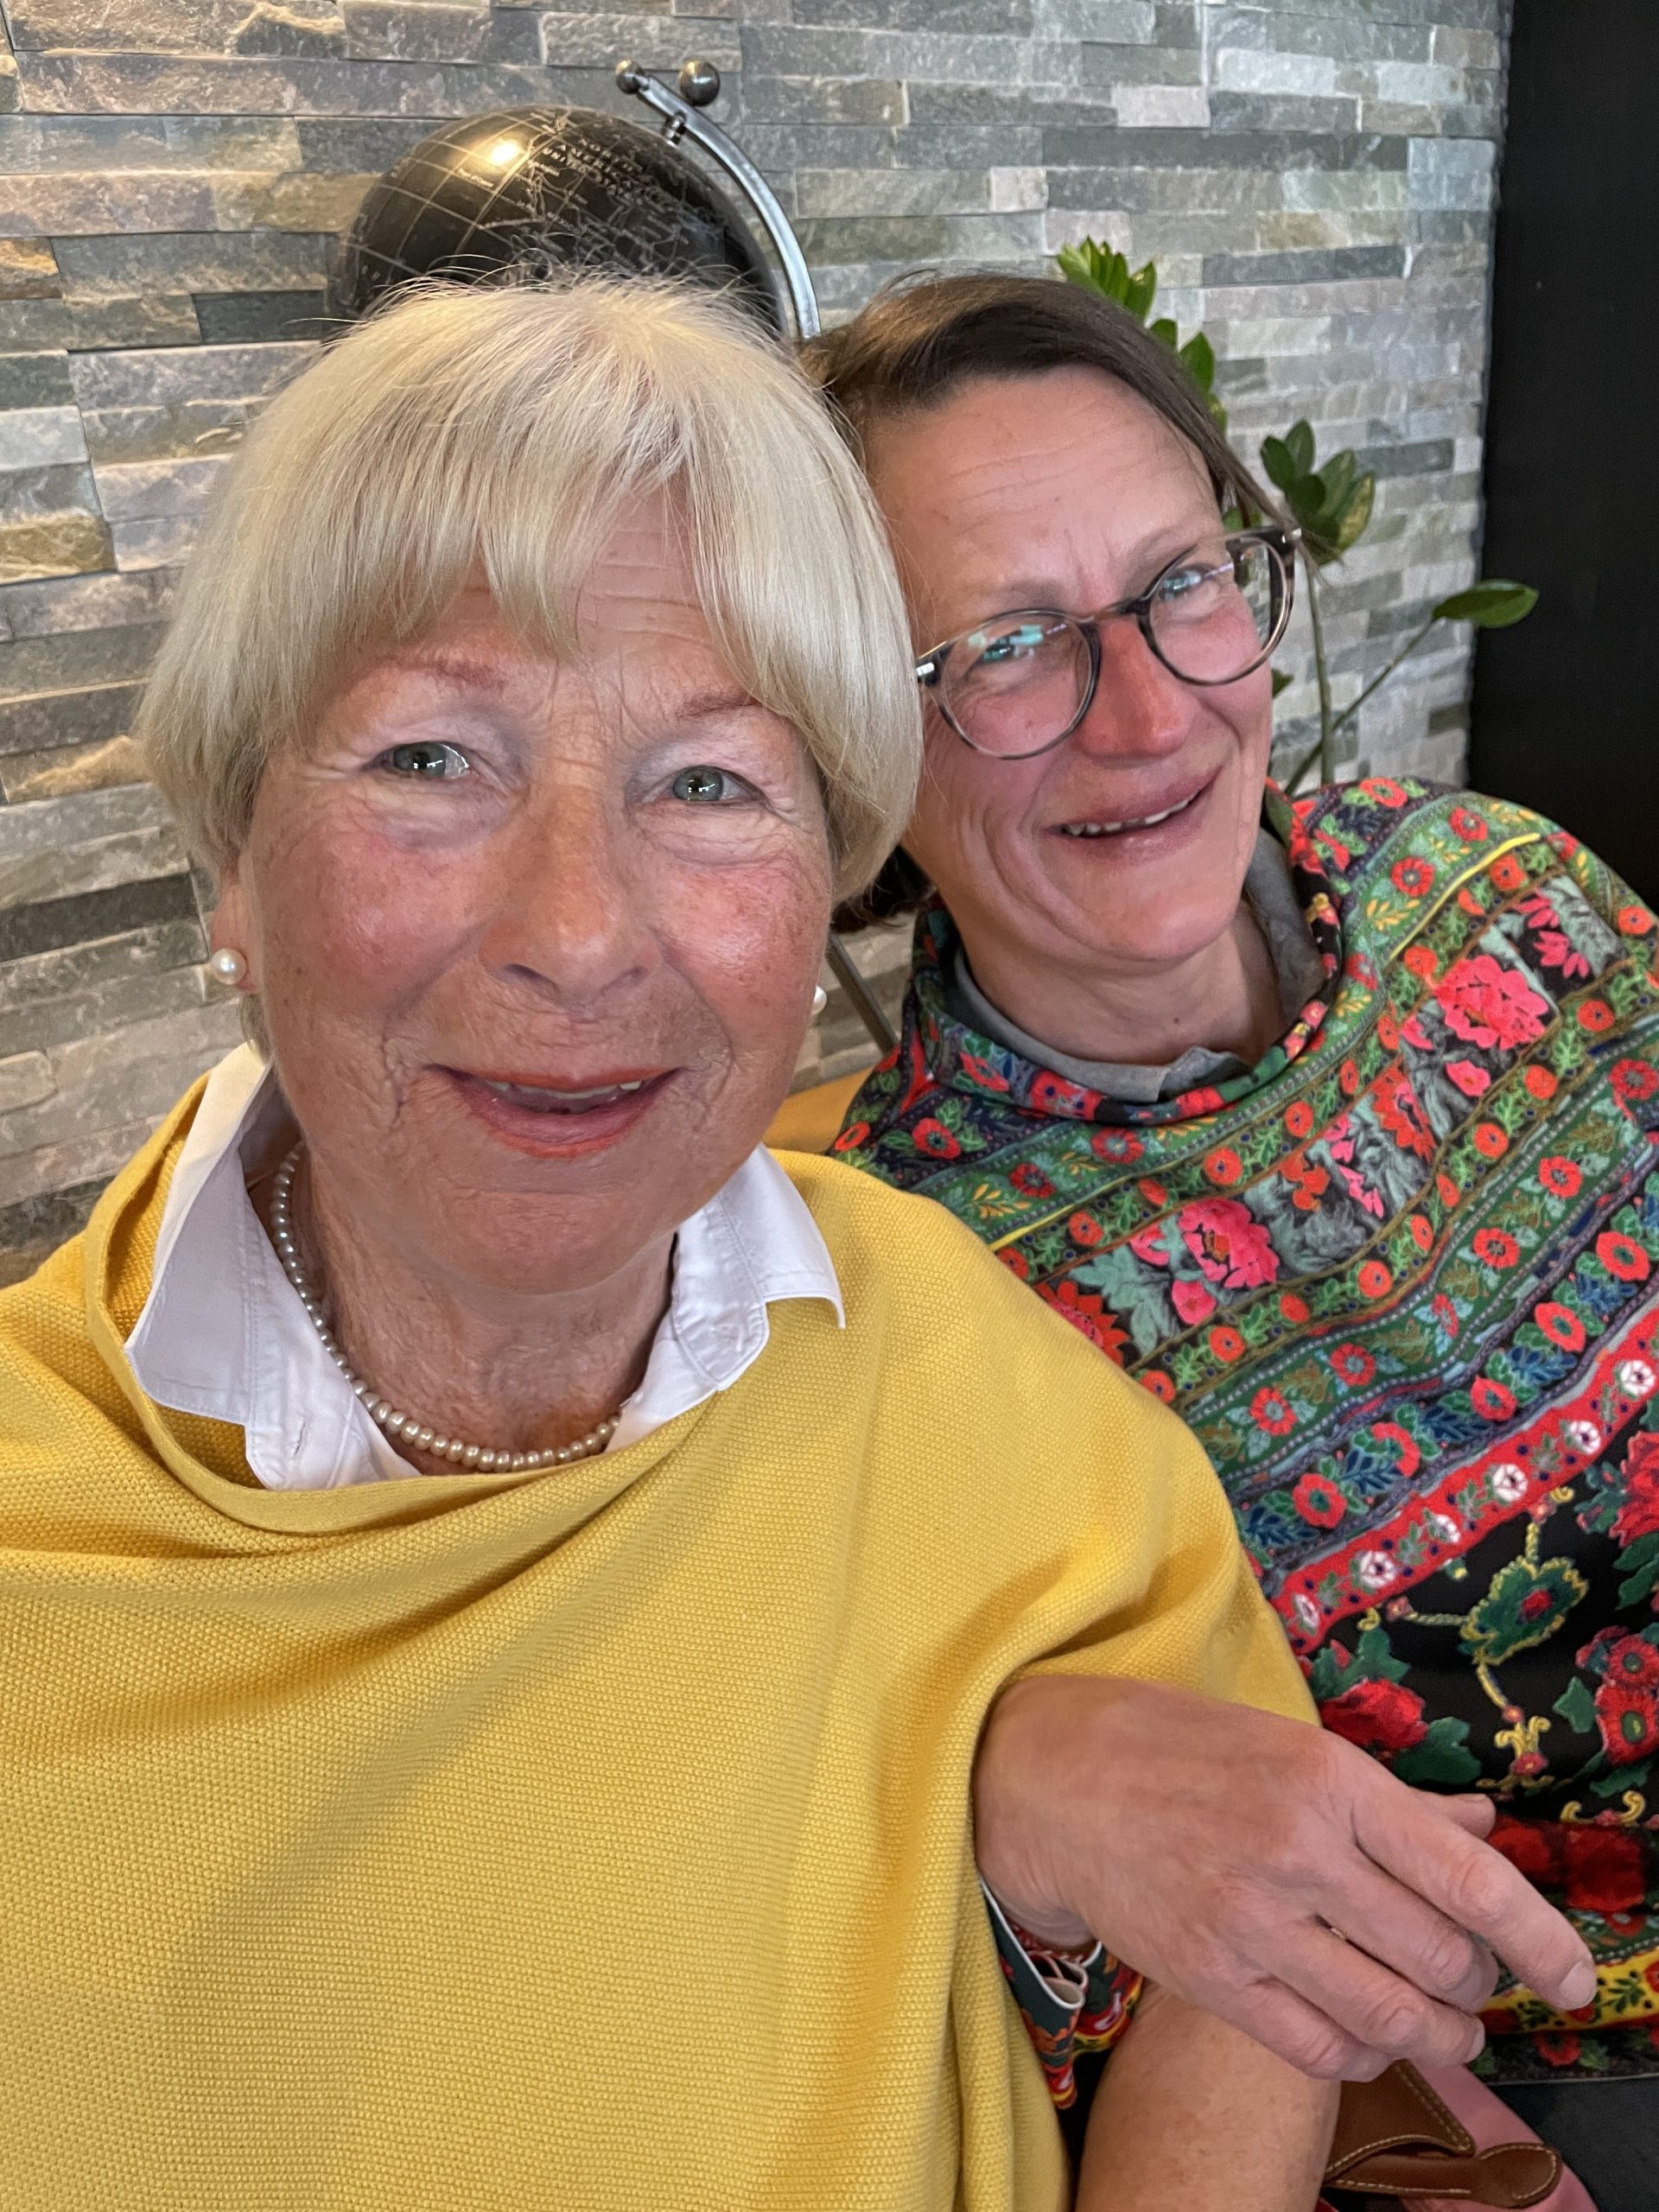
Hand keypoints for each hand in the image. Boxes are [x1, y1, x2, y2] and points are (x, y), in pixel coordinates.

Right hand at [974, 1675, 1596, 2081]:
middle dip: (1476, 1984)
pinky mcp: (1208, 1974)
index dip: (1540, 1941)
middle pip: (1439, 1958)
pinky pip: (1317, 2045)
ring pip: (1387, 2015)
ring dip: (1436, 2034)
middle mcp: (1297, 1849)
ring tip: (1443, 2027)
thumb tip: (1482, 1837)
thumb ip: (1395, 1803)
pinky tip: (1365, 2034)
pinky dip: (1361, 2053)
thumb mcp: (1295, 1747)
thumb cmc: (1183, 1749)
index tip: (1572, 1977)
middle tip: (1473, 1980)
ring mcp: (1249, 1918)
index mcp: (1330, 1779)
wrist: (1054, 1776)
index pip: (1469, 1881)